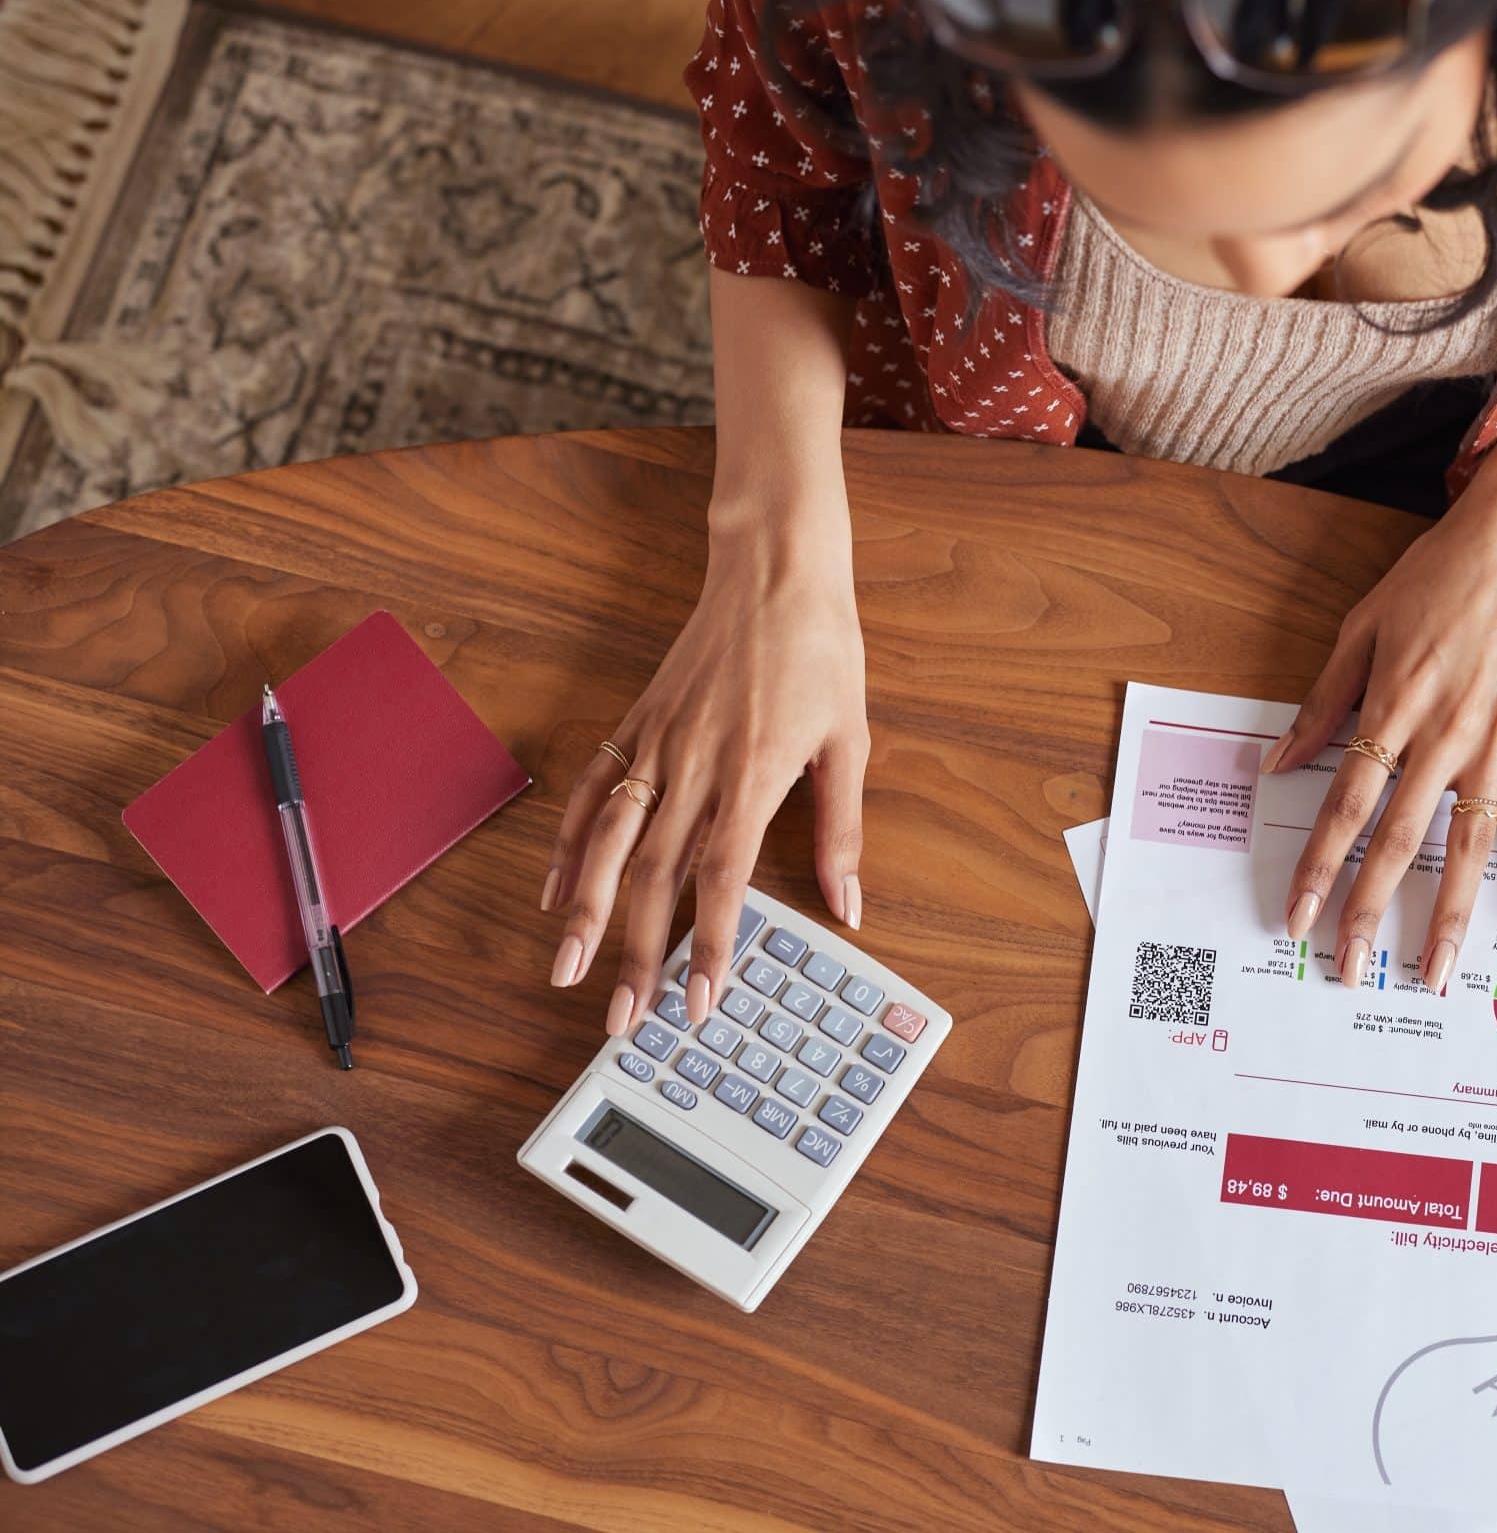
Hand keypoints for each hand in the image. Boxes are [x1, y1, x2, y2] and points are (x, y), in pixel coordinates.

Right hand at [541, 527, 866, 1034]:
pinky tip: (553, 889)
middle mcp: (696, 766)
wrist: (775, 569)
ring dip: (583, 911)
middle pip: (654, 877)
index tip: (699, 1002)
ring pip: (607, 841)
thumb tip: (850, 903)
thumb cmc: (821, 650)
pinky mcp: (636, 722)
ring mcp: (657, 743)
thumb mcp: (850, 740)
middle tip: (622, 1018)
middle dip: (635, 954)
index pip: (724, 881)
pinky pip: (591, 789)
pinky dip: (566, 842)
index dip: (710, 947)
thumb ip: (842, 829)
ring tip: (566, 968)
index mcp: (755, 776)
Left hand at [1268, 415, 1496, 993]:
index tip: (1295, 915)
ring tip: (1431, 975)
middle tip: (1346, 969)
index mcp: (1393, 707)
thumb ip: (1321, 702)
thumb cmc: (1438, 577)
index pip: (1345, 804)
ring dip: (1447, 915)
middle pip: (1398, 841)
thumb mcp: (1361, 627)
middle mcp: (1444, 737)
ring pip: (1468, 847)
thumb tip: (1275, 763)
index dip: (1317, 865)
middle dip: (1366, 910)